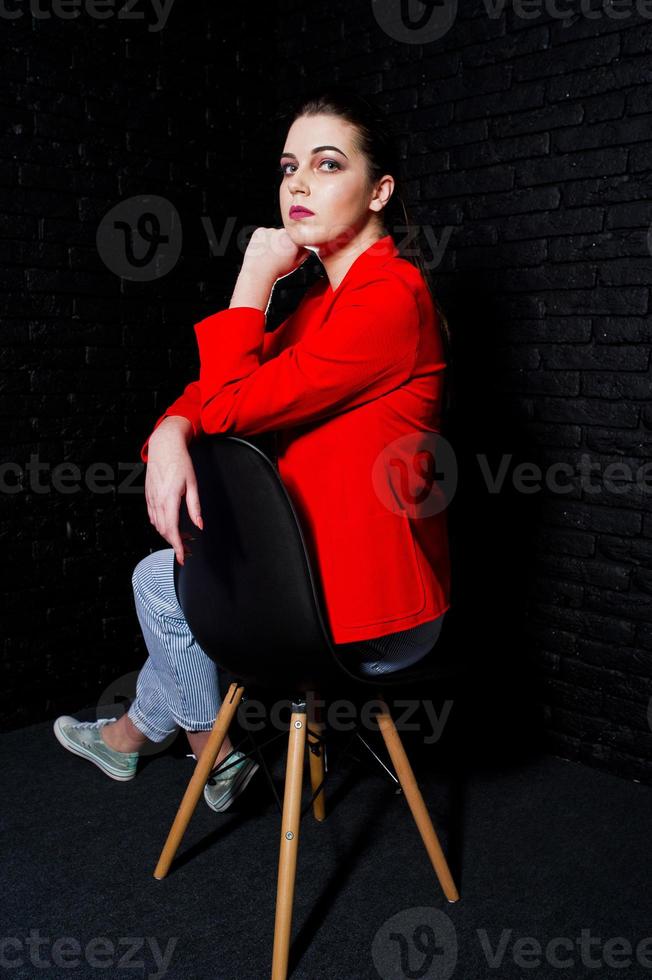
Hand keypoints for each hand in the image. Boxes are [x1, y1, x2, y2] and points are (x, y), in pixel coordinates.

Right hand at [144, 418, 201, 564]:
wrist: (164, 446)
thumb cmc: (180, 462)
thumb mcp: (192, 484)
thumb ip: (195, 507)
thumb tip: (199, 525)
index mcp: (169, 499)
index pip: (171, 530)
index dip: (177, 546)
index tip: (182, 557)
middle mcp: (157, 501)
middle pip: (163, 531)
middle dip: (175, 544)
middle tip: (188, 550)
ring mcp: (150, 499)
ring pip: (157, 525)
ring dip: (169, 535)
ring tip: (184, 538)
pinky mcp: (148, 496)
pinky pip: (153, 516)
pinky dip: (162, 525)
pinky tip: (172, 526)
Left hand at [241, 227, 311, 284]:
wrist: (258, 272)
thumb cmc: (276, 270)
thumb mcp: (296, 264)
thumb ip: (304, 253)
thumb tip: (306, 246)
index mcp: (294, 240)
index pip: (298, 238)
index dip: (295, 246)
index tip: (291, 253)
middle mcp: (283, 233)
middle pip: (286, 234)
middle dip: (284, 242)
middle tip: (280, 254)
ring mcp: (270, 230)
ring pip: (275, 234)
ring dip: (274, 241)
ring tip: (271, 253)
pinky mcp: (260, 231)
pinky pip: (264, 234)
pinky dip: (264, 240)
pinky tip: (264, 250)